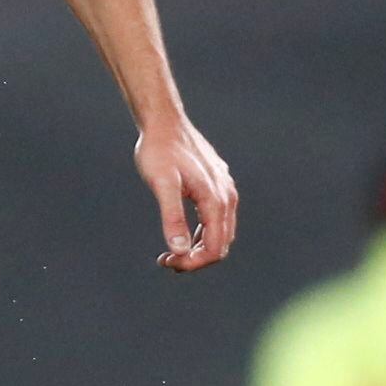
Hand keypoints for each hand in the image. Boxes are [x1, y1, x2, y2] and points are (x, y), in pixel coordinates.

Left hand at [134, 117, 235, 272]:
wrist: (164, 122)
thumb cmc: (159, 151)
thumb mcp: (162, 185)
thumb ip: (172, 217)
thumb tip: (180, 250)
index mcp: (215, 200)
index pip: (215, 248)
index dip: (193, 263)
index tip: (167, 261)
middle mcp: (226, 197)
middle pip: (220, 245)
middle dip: (195, 259)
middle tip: (166, 260)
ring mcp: (224, 190)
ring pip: (220, 234)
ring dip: (198, 249)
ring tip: (170, 252)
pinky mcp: (217, 185)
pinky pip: (216, 219)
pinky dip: (201, 234)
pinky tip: (181, 233)